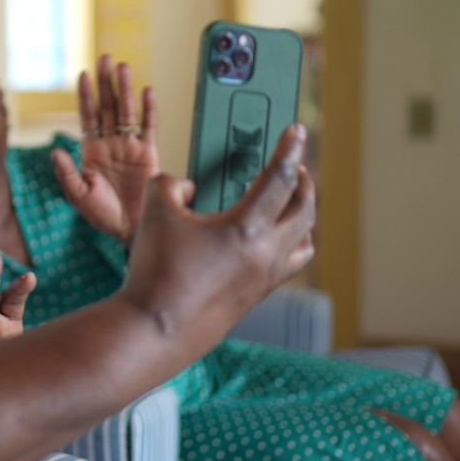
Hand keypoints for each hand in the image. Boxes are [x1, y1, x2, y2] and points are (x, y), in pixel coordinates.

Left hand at [52, 55, 159, 242]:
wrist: (130, 230)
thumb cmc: (103, 215)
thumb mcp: (79, 195)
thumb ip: (67, 173)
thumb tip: (55, 151)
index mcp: (92, 150)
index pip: (88, 116)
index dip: (85, 96)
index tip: (82, 75)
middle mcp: (111, 143)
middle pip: (108, 106)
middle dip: (105, 83)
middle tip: (104, 58)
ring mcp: (130, 146)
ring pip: (127, 111)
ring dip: (125, 89)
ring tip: (122, 67)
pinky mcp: (149, 153)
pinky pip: (149, 127)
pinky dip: (148, 109)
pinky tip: (147, 91)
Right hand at [121, 124, 314, 349]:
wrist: (154, 329)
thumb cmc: (156, 272)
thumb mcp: (154, 212)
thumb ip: (170, 184)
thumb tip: (186, 186)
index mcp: (247, 229)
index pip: (281, 178)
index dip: (289, 148)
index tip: (296, 130)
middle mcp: (266, 254)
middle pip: (305, 209)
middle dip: (302, 181)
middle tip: (292, 165)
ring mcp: (265, 279)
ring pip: (304, 240)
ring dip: (301, 216)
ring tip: (285, 203)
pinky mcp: (255, 297)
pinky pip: (288, 264)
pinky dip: (286, 243)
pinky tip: (262, 239)